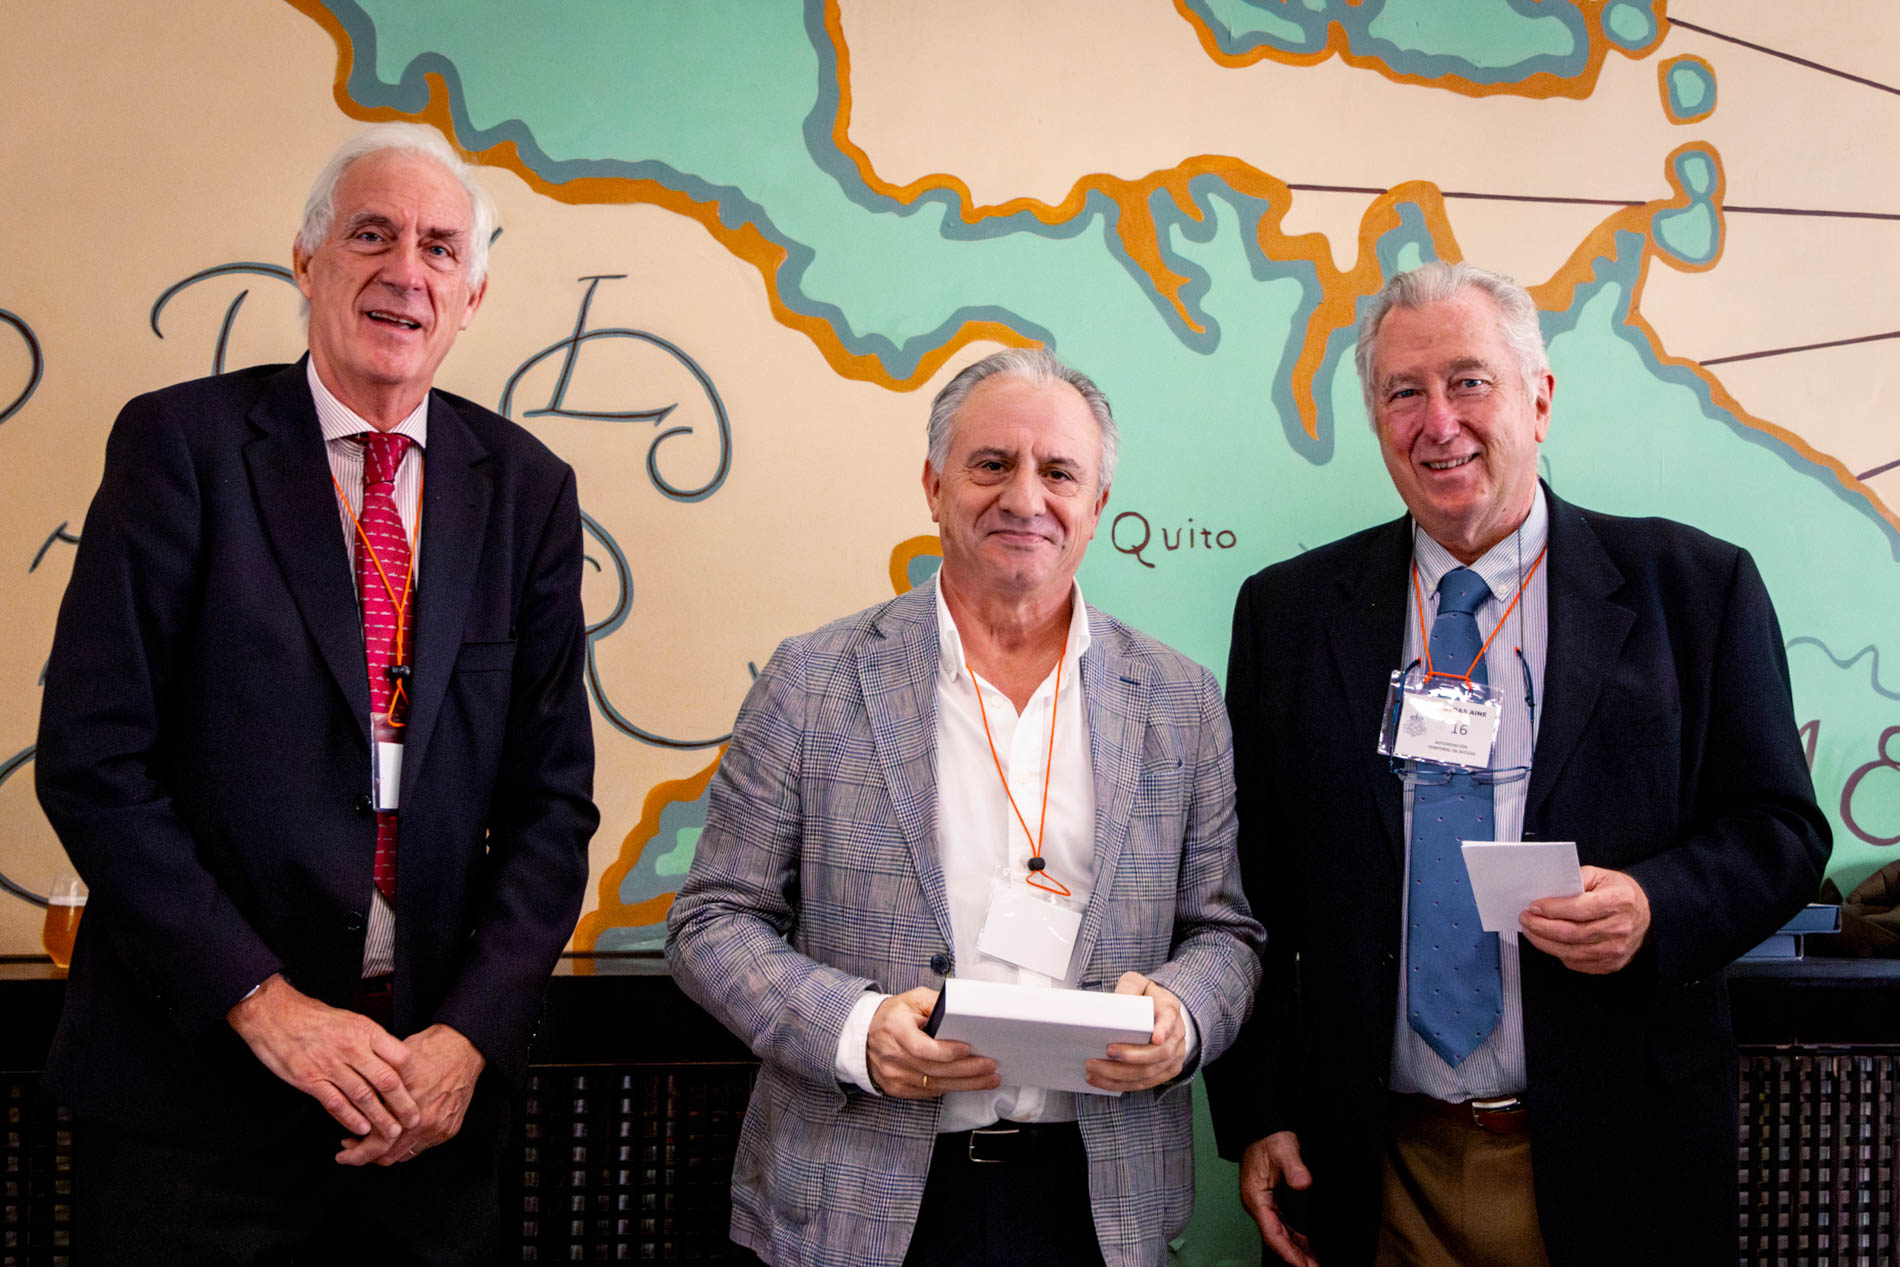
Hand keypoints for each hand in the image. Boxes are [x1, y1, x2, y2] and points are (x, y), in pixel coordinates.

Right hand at [227, 973, 418, 1139]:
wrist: (275, 1015)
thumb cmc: (315, 1017)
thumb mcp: (351, 1020)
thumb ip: (371, 1040)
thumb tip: (393, 1060)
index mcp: (365, 1031)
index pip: (400, 1056)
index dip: (411, 1077)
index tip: (417, 1090)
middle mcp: (351, 1048)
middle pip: (386, 1080)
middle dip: (402, 1104)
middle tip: (414, 1119)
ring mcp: (330, 1065)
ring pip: (363, 1096)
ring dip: (380, 1118)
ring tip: (392, 1132)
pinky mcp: (309, 1080)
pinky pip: (335, 1103)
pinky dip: (350, 1118)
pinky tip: (361, 1129)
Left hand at [337, 1024, 485, 1165]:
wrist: (463, 1047)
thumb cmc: (428, 1050)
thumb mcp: (391, 1066)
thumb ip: (373, 1093)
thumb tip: (350, 1109)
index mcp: (408, 1108)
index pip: (376, 1145)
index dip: (355, 1153)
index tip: (343, 1152)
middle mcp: (425, 1123)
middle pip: (389, 1156)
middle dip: (366, 1156)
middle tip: (351, 1150)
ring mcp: (439, 1129)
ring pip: (405, 1154)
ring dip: (387, 1150)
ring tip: (372, 1139)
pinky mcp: (449, 1129)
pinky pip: (422, 1146)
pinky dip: (407, 1143)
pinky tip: (397, 1131)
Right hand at [865, 987, 998, 1098]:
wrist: (863, 1036)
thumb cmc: (892, 1016)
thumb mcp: (912, 1000)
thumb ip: (936, 1003)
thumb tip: (961, 1010)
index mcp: (895, 1030)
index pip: (921, 1047)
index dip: (946, 1051)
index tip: (968, 1049)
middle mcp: (893, 1056)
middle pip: (934, 1069)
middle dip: (967, 1070)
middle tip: (990, 1066)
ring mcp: (894, 1076)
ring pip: (935, 1085)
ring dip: (965, 1083)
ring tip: (988, 1078)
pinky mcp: (898, 1088)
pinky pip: (929, 1092)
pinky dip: (951, 1088)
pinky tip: (968, 1084)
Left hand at [1084, 972, 1187, 1093]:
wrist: (1165, 1015)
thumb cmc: (1149, 999)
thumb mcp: (1140, 985)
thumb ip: (1129, 988)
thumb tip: (1116, 1001)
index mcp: (1169, 1011)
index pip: (1170, 1020)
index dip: (1164, 1029)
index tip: (1155, 1037)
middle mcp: (1176, 1037)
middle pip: (1157, 1053)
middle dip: (1130, 1056)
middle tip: (1106, 1052)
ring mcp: (1173, 1057)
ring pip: (1148, 1072)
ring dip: (1118, 1075)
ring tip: (1093, 1070)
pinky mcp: (1165, 1072)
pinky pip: (1143, 1083)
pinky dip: (1119, 1084)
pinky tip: (1100, 1080)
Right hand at [1240, 1132, 1316, 1265]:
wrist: (1262, 1127)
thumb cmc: (1270, 1138)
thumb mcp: (1284, 1148)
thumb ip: (1294, 1166)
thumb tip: (1304, 1182)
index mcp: (1256, 1197)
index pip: (1271, 1232)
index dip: (1287, 1251)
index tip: (1302, 1265)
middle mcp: (1258, 1204)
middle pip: (1276, 1237)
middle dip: (1294, 1256)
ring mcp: (1264, 1204)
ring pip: (1280, 1233)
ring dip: (1296, 1249)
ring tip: (1314, 1264)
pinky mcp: (1272, 1200)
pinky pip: (1283, 1225)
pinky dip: (1295, 1238)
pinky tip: (1307, 1246)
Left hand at [1520, 865, 1651, 973]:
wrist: (1647, 916)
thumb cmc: (1619, 893)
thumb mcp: (1600, 876)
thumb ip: (1574, 880)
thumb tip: (1546, 891)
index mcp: (1619, 901)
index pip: (1579, 908)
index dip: (1552, 909)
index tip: (1533, 906)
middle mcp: (1620, 928)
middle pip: (1572, 933)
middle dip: (1541, 927)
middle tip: (1525, 919)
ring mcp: (1617, 950)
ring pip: (1571, 951)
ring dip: (1544, 942)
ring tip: (1530, 931)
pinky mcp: (1611, 964)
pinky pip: (1577, 963)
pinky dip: (1558, 953)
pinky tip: (1547, 942)